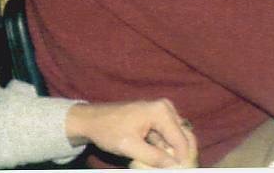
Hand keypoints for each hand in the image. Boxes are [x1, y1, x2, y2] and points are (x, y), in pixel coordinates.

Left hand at [65, 99, 196, 167]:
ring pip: (174, 136)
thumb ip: (154, 157)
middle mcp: (166, 108)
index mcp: (162, 111)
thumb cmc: (109, 131)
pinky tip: (155, 156)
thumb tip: (174, 166)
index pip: (180, 139)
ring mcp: (162, 111)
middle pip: (180, 135)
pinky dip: (162, 146)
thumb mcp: (130, 147)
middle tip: (170, 168)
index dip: (181, 158)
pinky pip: (166, 134)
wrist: (92, 120)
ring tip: (159, 162)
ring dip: (169, 150)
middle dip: (176, 153)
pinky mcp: (157, 116)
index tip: (179, 171)